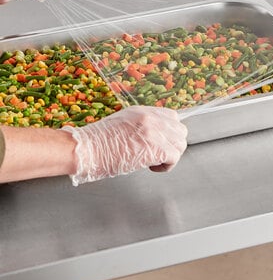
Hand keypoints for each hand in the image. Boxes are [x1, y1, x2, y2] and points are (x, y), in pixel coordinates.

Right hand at [61, 106, 187, 185]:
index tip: (161, 142)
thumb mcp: (121, 124)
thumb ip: (139, 127)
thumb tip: (151, 138)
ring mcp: (155, 131)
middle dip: (172, 144)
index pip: (172, 117)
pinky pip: (175, 157)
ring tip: (154, 162)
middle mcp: (152, 118)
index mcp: (143, 112)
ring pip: (180, 144)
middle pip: (180, 130)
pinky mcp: (156, 148)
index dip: (169, 132)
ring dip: (170, 156)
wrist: (85, 150)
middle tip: (158, 154)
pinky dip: (167, 166)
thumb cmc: (96, 143)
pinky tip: (152, 168)